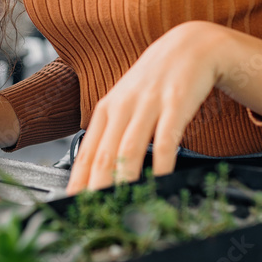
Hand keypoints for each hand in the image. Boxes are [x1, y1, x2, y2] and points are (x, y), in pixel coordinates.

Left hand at [66, 21, 226, 193]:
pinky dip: (161, 162)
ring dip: (123, 181)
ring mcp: (147, 104)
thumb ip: (114, 134)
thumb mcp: (127, 103)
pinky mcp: (175, 102)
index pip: (86, 153)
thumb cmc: (155, 81)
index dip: (78, 182)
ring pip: (129, 149)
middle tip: (93, 215)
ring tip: (119, 206)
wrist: (189, 45)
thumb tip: (100, 172)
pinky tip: (159, 180)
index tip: (73, 206)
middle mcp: (122, 107)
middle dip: (95, 189)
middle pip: (103, 155)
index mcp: (106, 110)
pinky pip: (166, 138)